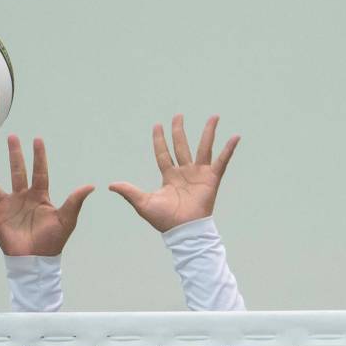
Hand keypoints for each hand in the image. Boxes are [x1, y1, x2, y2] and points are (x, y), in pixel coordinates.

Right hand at [0, 136, 93, 255]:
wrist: (36, 261)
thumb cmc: (52, 242)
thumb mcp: (67, 220)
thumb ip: (75, 201)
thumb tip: (91, 186)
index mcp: (39, 197)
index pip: (39, 171)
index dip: (39, 156)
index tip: (37, 139)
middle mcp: (21, 198)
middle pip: (16, 172)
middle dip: (14, 155)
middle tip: (12, 137)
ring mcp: (6, 208)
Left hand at [109, 115, 239, 232]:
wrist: (183, 230)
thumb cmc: (164, 220)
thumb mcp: (143, 203)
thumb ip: (129, 192)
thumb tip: (110, 185)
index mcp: (169, 177)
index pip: (163, 154)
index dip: (160, 141)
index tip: (157, 126)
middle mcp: (184, 172)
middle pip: (181, 146)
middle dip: (179, 131)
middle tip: (178, 116)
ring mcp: (199, 174)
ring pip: (203, 148)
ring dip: (208, 132)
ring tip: (213, 116)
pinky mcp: (212, 179)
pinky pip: (222, 161)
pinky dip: (228, 149)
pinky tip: (235, 136)